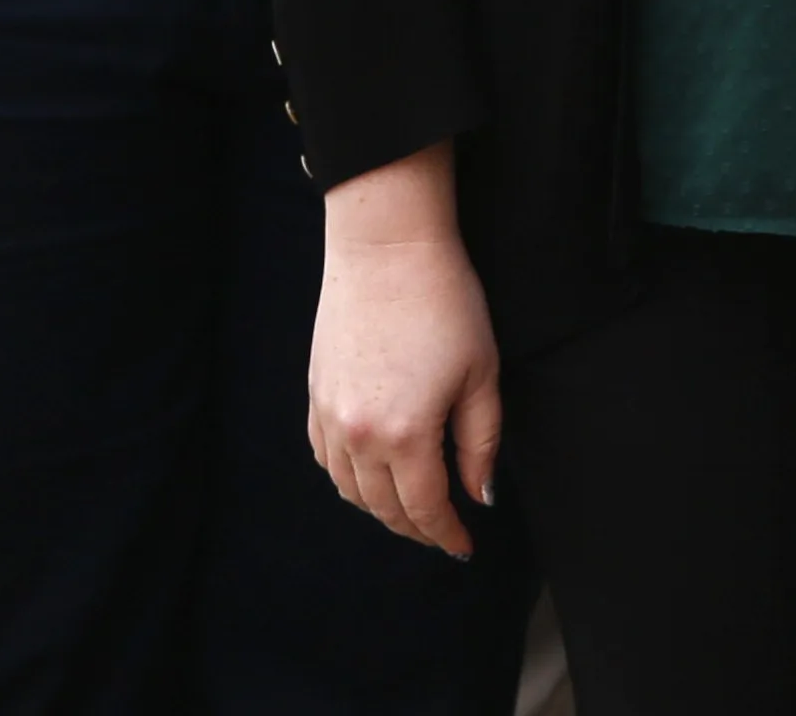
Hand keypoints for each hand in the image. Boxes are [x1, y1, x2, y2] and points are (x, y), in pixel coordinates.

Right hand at [307, 149, 502, 560]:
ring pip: (349, 489)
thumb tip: (480, 496)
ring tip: (411, 507)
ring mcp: (329, 416)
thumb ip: (481, 443)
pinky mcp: (314, 395)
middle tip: (442, 531)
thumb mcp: (482, 374)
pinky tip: (371, 474)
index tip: (465, 548)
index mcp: (405, 434)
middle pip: (383, 506)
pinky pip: (326, 458)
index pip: (424, 507)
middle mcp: (358, 435)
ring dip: (380, 507)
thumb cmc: (445, 302)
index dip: (446, 534)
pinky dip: (349, 478)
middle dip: (415, 527)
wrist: (386, 247)